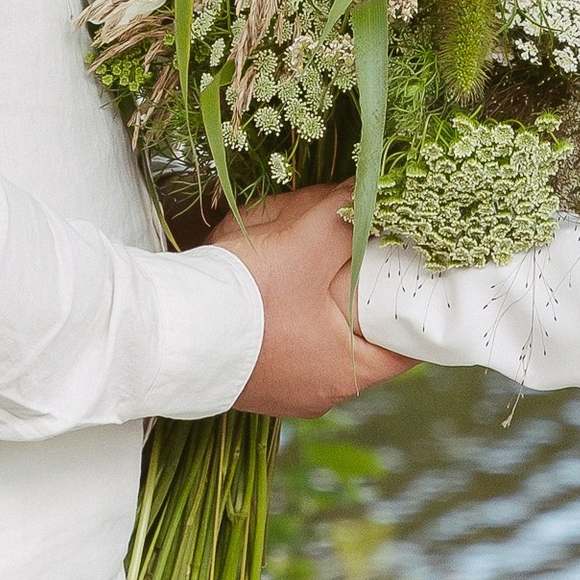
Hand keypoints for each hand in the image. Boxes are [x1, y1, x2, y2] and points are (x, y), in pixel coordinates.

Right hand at [215, 182, 411, 417]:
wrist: (162, 332)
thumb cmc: (241, 296)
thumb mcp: (303, 242)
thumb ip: (345, 214)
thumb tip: (372, 187)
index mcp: (346, 372)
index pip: (407, 345)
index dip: (415, 306)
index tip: (417, 272)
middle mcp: (319, 392)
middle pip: (363, 336)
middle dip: (361, 290)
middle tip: (365, 251)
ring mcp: (283, 391)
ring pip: (322, 337)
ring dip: (321, 297)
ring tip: (312, 255)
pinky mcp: (253, 380)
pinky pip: (287, 342)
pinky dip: (289, 312)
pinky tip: (272, 281)